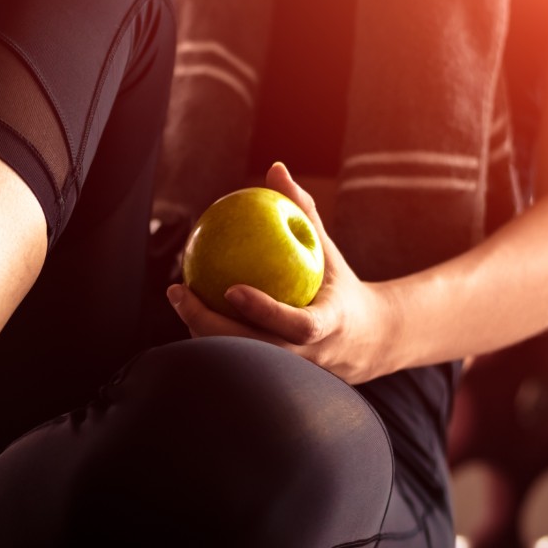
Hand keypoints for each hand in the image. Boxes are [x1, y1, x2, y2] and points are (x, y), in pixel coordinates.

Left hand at [166, 163, 398, 384]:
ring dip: (202, 333)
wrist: (368, 341)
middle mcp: (309, 357)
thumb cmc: (340, 284)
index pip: (297, 325)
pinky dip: (210, 337)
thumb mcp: (328, 250)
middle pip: (254, 351)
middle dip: (210, 326)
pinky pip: (236, 360)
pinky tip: (189, 309)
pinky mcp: (274, 378)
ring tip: (180, 298)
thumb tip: (275, 169)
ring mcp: (290, 373)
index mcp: (329, 327)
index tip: (231, 289)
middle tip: (179, 292)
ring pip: (239, 361)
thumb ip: (303, 212)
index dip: (264, 311)